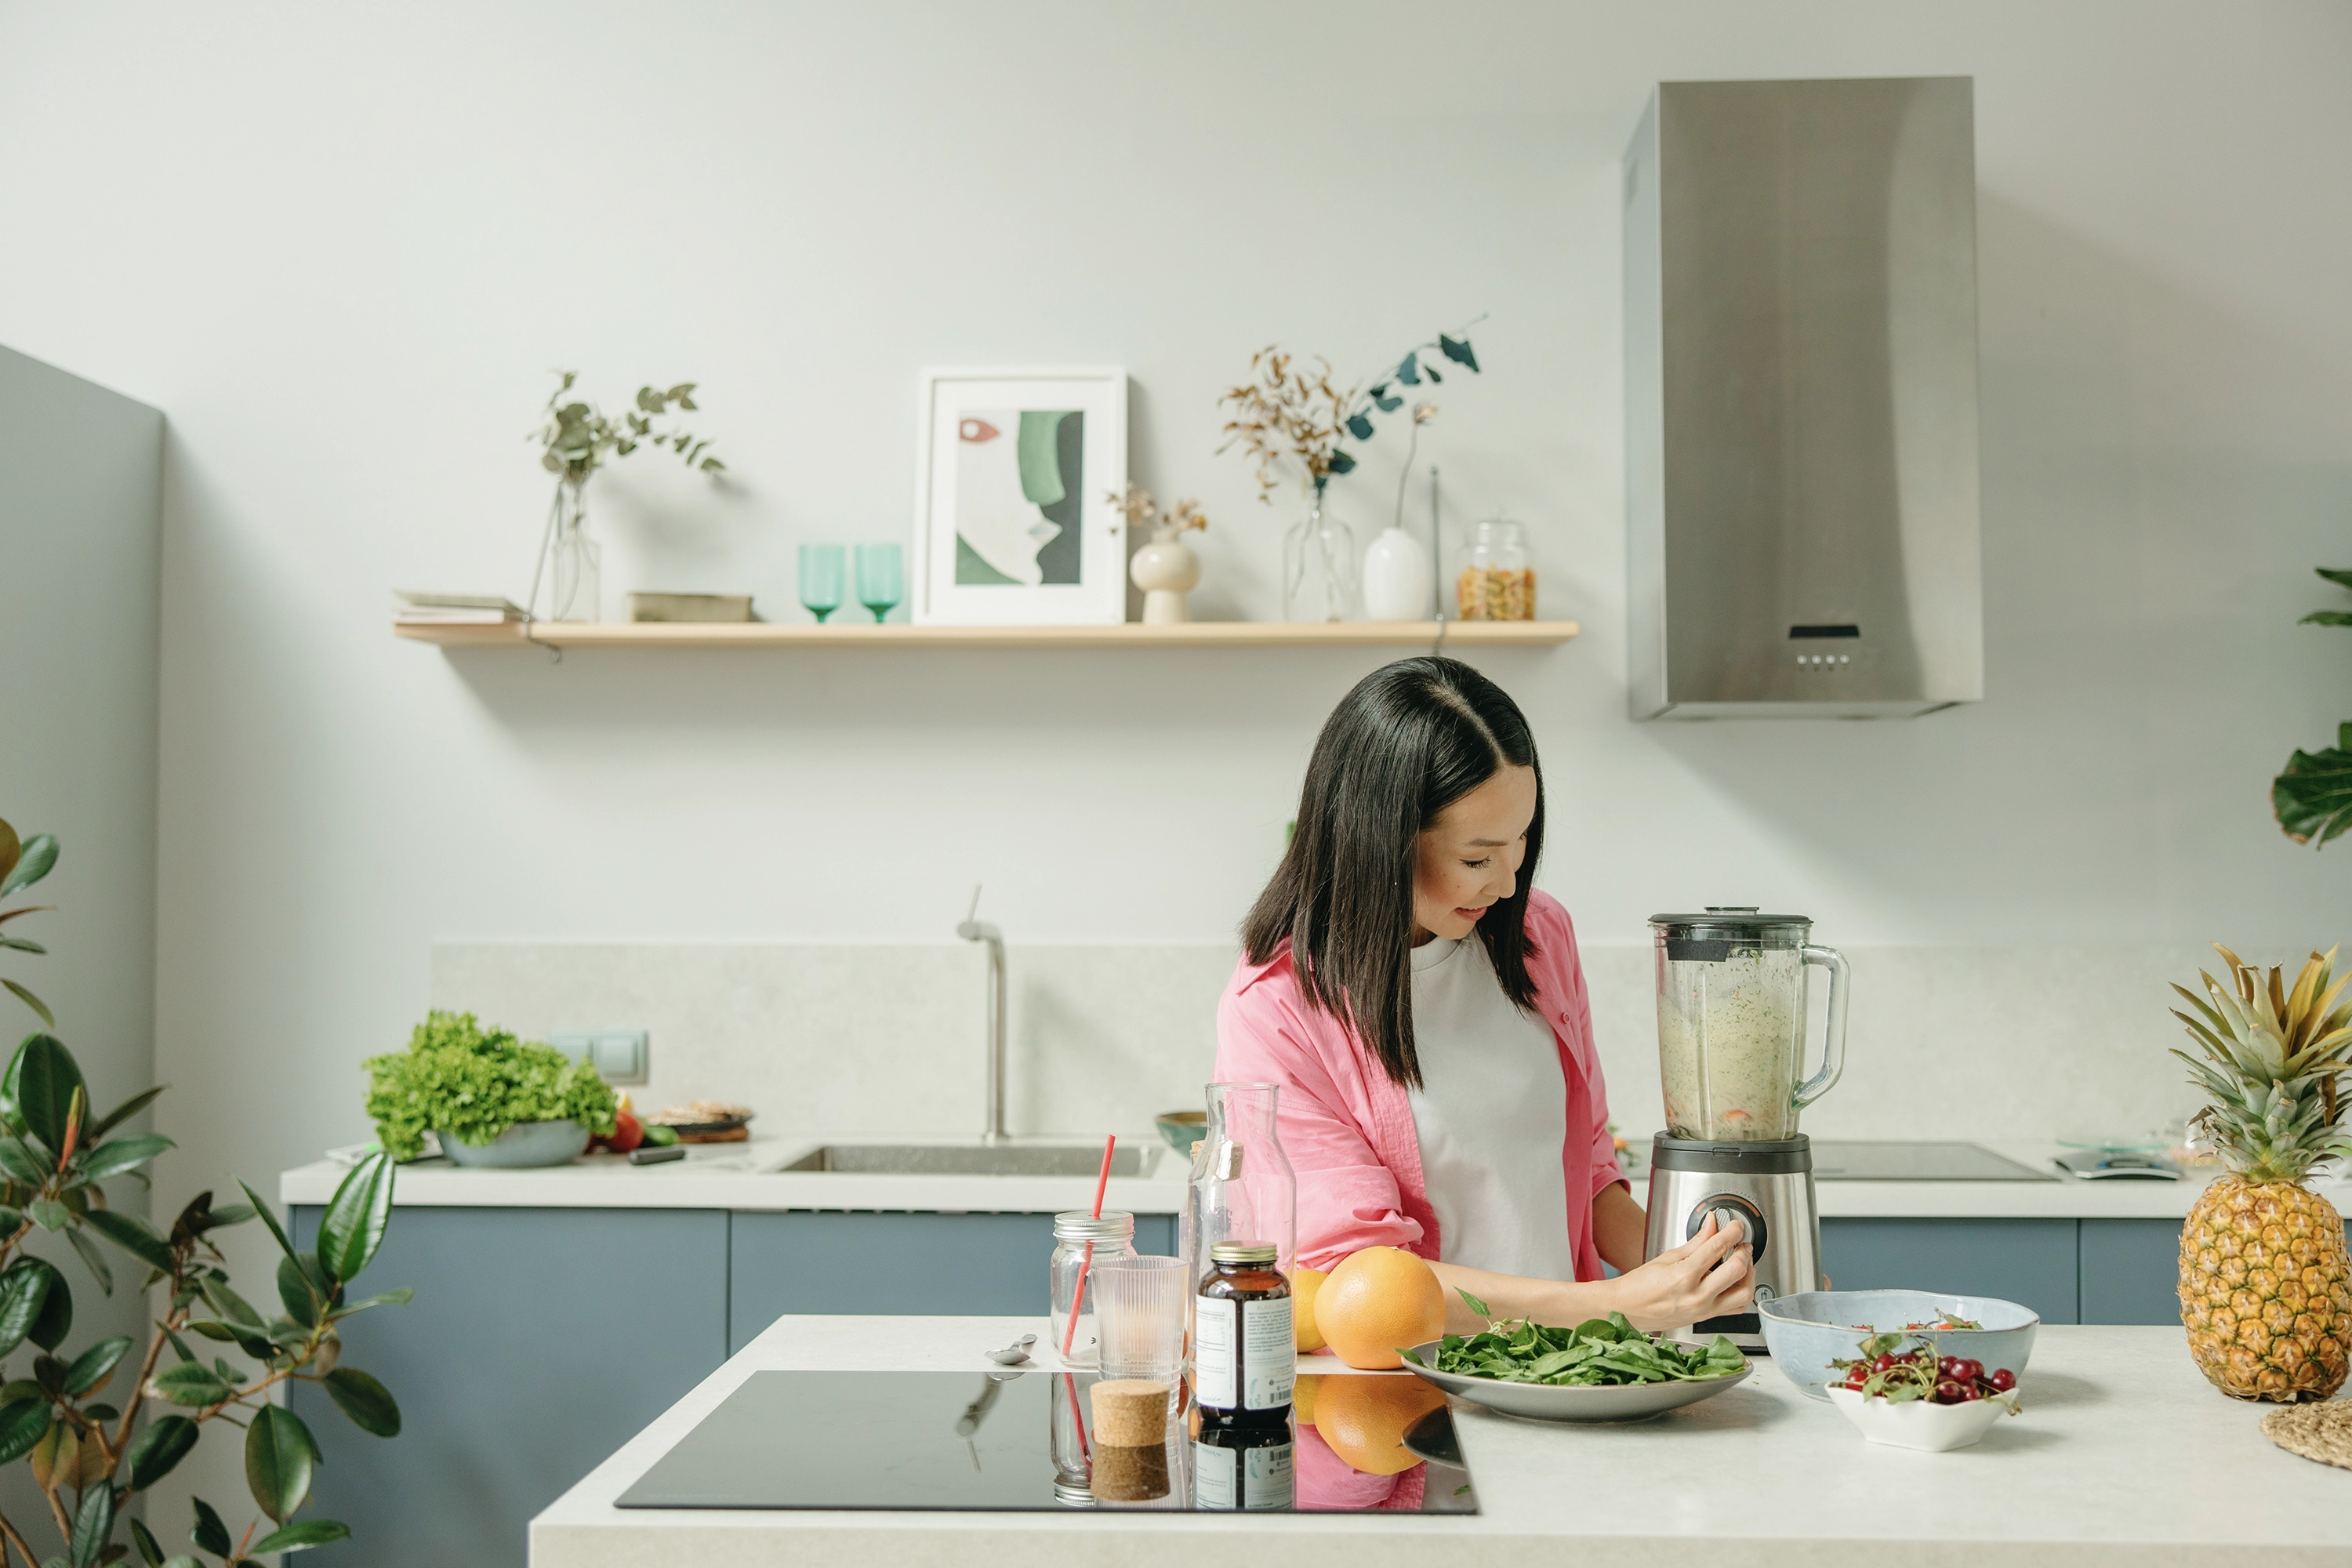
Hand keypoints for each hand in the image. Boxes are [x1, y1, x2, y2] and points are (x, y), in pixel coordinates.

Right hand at [1603, 1211, 1753, 1332]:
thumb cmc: (1641, 1285)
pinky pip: (1736, 1308)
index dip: (1733, 1231)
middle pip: (1737, 1269)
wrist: (1627, 1309)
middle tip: (1742, 1243)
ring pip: (1744, 1293)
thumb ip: (1696, 1241)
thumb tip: (1712, 1224)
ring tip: (1743, 1263)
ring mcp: (1704, 1310)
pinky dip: (1742, 1293)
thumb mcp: (1668, 1257)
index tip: (1737, 1225)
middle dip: (1744, 1251)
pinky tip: (1736, 1282)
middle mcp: (1697, 1295)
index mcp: (1684, 1275)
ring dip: (1749, 1274)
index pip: (1718, 1247)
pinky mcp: (1707, 1318)